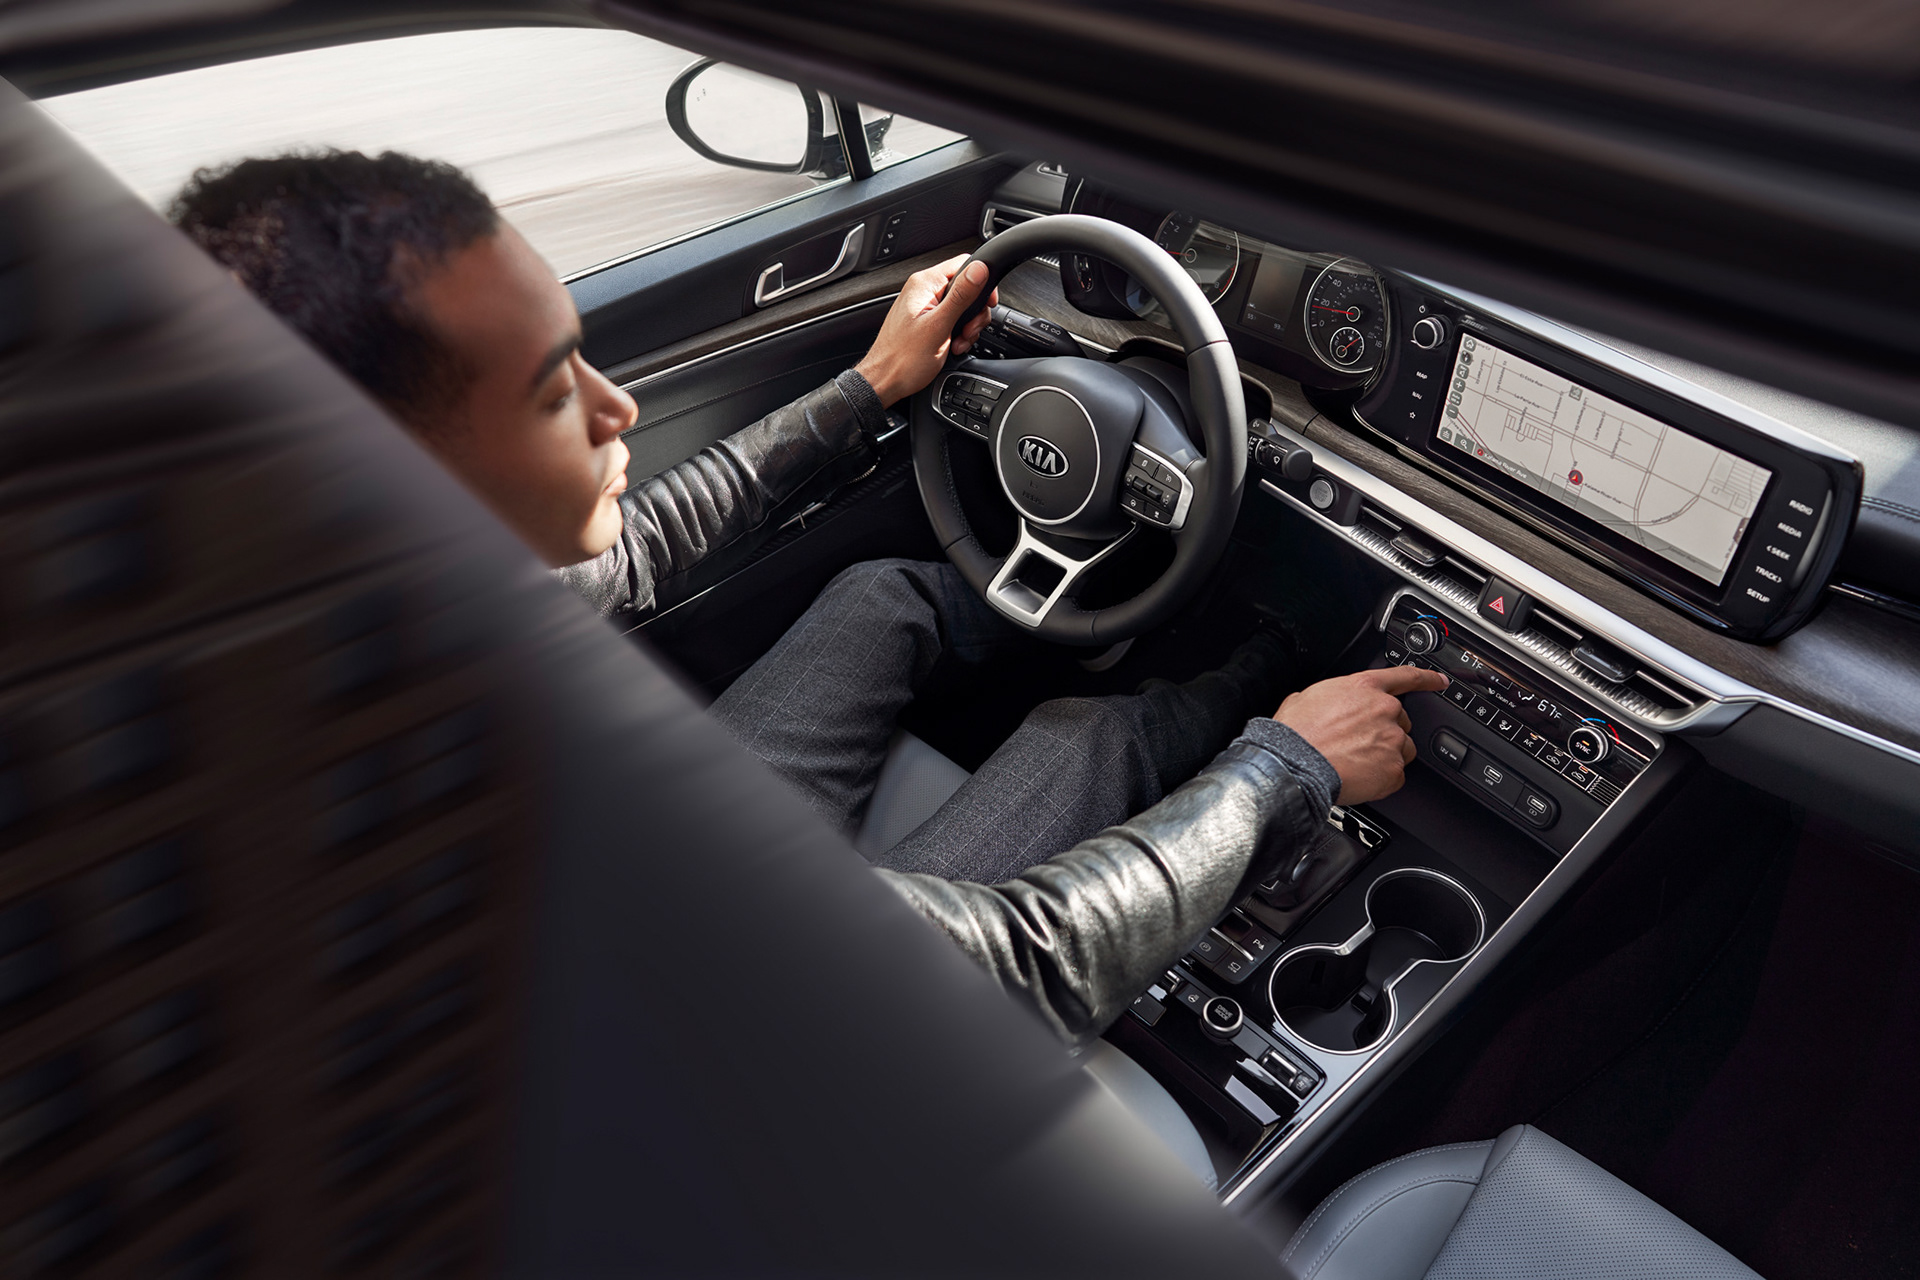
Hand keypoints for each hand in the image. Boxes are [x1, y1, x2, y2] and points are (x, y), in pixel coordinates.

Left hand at [854, 255, 997, 405]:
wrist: (885, 382)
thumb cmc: (903, 359)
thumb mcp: (938, 326)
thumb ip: (961, 296)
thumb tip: (980, 268)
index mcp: (924, 284)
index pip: (964, 264)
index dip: (981, 282)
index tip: (986, 303)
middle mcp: (924, 290)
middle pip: (967, 288)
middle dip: (974, 312)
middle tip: (967, 331)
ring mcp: (925, 306)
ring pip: (962, 307)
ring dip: (967, 327)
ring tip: (957, 342)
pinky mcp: (928, 321)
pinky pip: (952, 320)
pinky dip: (958, 333)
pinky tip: (952, 346)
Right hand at [1274, 666, 1449, 804]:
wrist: (1294, 765)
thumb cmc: (1296, 734)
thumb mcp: (1306, 698)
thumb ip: (1328, 697)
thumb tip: (1322, 704)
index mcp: (1365, 687)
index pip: (1406, 676)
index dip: (1427, 678)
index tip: (1441, 681)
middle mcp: (1385, 709)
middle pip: (1402, 721)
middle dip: (1386, 732)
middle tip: (1360, 744)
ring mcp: (1392, 739)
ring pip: (1402, 749)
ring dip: (1386, 756)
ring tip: (1357, 763)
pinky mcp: (1394, 769)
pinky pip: (1396, 776)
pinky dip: (1381, 780)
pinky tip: (1360, 779)